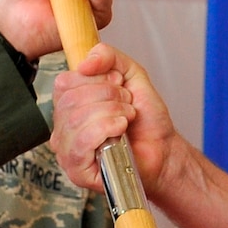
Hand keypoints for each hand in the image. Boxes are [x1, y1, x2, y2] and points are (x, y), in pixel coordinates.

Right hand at [51, 42, 182, 194]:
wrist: (164, 149)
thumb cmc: (146, 119)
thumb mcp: (130, 74)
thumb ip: (108, 56)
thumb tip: (84, 62)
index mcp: (69, 105)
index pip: (64, 82)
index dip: (96, 79)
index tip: (119, 86)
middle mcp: (63, 127)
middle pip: (71, 101)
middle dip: (108, 96)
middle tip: (127, 105)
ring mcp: (67, 151)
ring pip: (75, 120)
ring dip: (111, 113)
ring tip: (127, 119)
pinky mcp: (77, 171)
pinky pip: (81, 143)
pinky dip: (105, 130)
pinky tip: (120, 131)